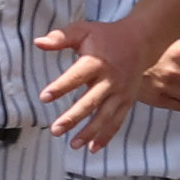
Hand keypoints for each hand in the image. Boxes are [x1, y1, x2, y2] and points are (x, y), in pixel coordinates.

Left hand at [35, 18, 152, 148]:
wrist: (141, 40)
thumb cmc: (106, 36)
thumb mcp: (83, 30)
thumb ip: (60, 37)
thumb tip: (38, 43)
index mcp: (96, 62)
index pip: (76, 76)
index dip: (60, 87)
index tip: (44, 97)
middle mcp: (109, 80)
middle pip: (90, 101)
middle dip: (73, 117)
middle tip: (55, 130)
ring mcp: (120, 92)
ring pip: (105, 116)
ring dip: (89, 132)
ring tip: (73, 145)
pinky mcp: (127, 100)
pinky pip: (117, 121)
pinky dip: (106, 135)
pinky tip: (93, 148)